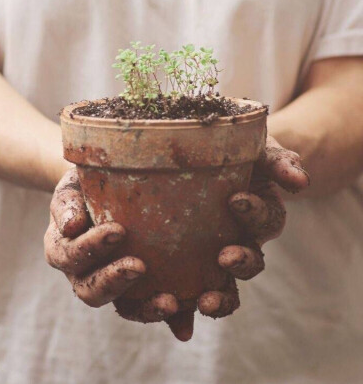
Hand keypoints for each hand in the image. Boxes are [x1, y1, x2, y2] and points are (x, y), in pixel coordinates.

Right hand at [44, 169, 179, 322]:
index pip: (72, 255)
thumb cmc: (86, 185)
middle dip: (114, 280)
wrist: (103, 189)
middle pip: (90, 290)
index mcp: (63, 249)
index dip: (92, 248)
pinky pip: (147, 306)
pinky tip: (185, 326)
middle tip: (139, 265)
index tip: (119, 230)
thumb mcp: (73, 186)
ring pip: (121, 307)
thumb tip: (71, 226)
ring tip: (170, 302)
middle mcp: (82, 273)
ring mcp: (109, 284)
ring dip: (144, 308)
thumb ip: (68, 203)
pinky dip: (168, 318)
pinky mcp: (136, 289)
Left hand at [189, 136, 309, 327]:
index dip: (255, 213)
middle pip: (250, 262)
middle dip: (241, 263)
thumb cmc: (237, 154)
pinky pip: (190, 291)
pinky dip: (185, 312)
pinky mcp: (189, 267)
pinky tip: (177, 327)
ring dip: (219, 297)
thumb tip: (301, 182)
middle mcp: (242, 239)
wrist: (208, 163)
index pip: (264, 219)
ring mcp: (216, 255)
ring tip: (203, 304)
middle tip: (226, 257)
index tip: (236, 200)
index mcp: (259, 214)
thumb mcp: (258, 150)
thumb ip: (280, 162)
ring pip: (225, 285)